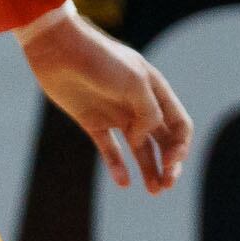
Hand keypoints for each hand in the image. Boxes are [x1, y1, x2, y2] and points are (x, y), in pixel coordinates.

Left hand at [23, 10, 193, 193]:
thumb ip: (148, 114)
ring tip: (154, 191)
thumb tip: (144, 141)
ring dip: (149, 169)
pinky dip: (118, 165)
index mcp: (156, 92)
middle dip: (169, 164)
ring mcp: (116, 114)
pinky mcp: (93, 121)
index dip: (180, 147)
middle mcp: (140, 105)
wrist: (59, 49)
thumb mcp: (134, 83)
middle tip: (165, 186)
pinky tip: (124, 181)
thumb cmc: (101, 60)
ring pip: (140, 148)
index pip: (179, 125)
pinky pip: (109, 148)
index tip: (170, 163)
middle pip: (163, 140)